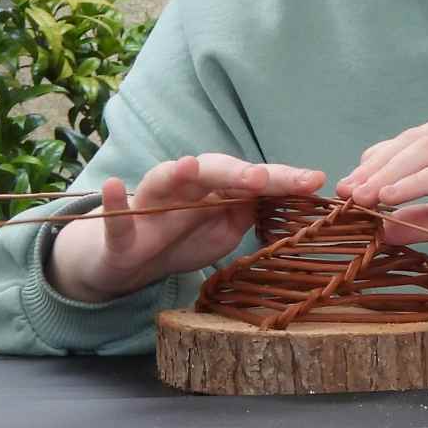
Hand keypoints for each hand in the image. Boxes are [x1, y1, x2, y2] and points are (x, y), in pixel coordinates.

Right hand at [47, 154, 324, 302]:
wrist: (131, 260)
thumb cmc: (186, 237)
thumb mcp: (227, 229)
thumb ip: (251, 211)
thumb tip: (286, 200)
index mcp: (216, 187)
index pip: (253, 178)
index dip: (284, 180)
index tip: (315, 181)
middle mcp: (185, 186)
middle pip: (213, 171)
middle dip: (238, 172)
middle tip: (262, 177)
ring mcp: (152, 204)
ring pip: (163, 180)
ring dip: (177, 173)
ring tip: (189, 167)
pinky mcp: (121, 230)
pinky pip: (116, 216)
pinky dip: (112, 203)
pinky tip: (112, 187)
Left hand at [334, 106, 427, 256]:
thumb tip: (385, 229)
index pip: (421, 138)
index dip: (383, 159)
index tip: (351, 183)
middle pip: (420, 139)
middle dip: (378, 166)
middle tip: (344, 191)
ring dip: (390, 174)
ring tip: (359, 196)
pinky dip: (418, 183)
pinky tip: (390, 198)